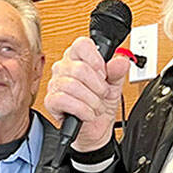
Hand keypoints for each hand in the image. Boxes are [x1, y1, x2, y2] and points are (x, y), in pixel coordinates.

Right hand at [44, 35, 129, 152]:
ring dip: (92, 101)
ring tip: (97, 106)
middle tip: (103, 94)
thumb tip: (121, 62)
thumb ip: (117, 72)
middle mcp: (64, 68)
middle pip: (80, 69)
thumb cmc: (101, 104)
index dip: (95, 59)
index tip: (104, 73)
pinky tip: (88, 114)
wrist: (95, 128)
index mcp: (78, 58)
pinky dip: (82, 109)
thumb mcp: (114, 86)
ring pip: (73, 85)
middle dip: (98, 86)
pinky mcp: (51, 101)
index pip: (82, 44)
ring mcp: (55, 84)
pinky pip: (64, 100)